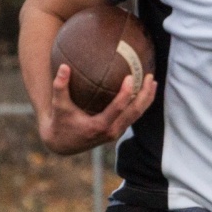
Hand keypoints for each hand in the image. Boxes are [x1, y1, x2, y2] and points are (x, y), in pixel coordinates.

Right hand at [40, 65, 155, 154]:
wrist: (62, 145)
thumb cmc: (60, 122)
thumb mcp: (59, 106)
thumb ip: (60, 87)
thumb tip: (64, 66)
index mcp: (98, 126)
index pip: (118, 109)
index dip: (126, 93)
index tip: (130, 77)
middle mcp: (111, 131)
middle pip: (135, 112)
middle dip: (145, 94)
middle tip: (149, 76)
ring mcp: (116, 132)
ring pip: (138, 115)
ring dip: (147, 98)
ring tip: (152, 81)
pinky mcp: (118, 131)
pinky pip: (134, 116)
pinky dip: (141, 103)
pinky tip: (143, 90)